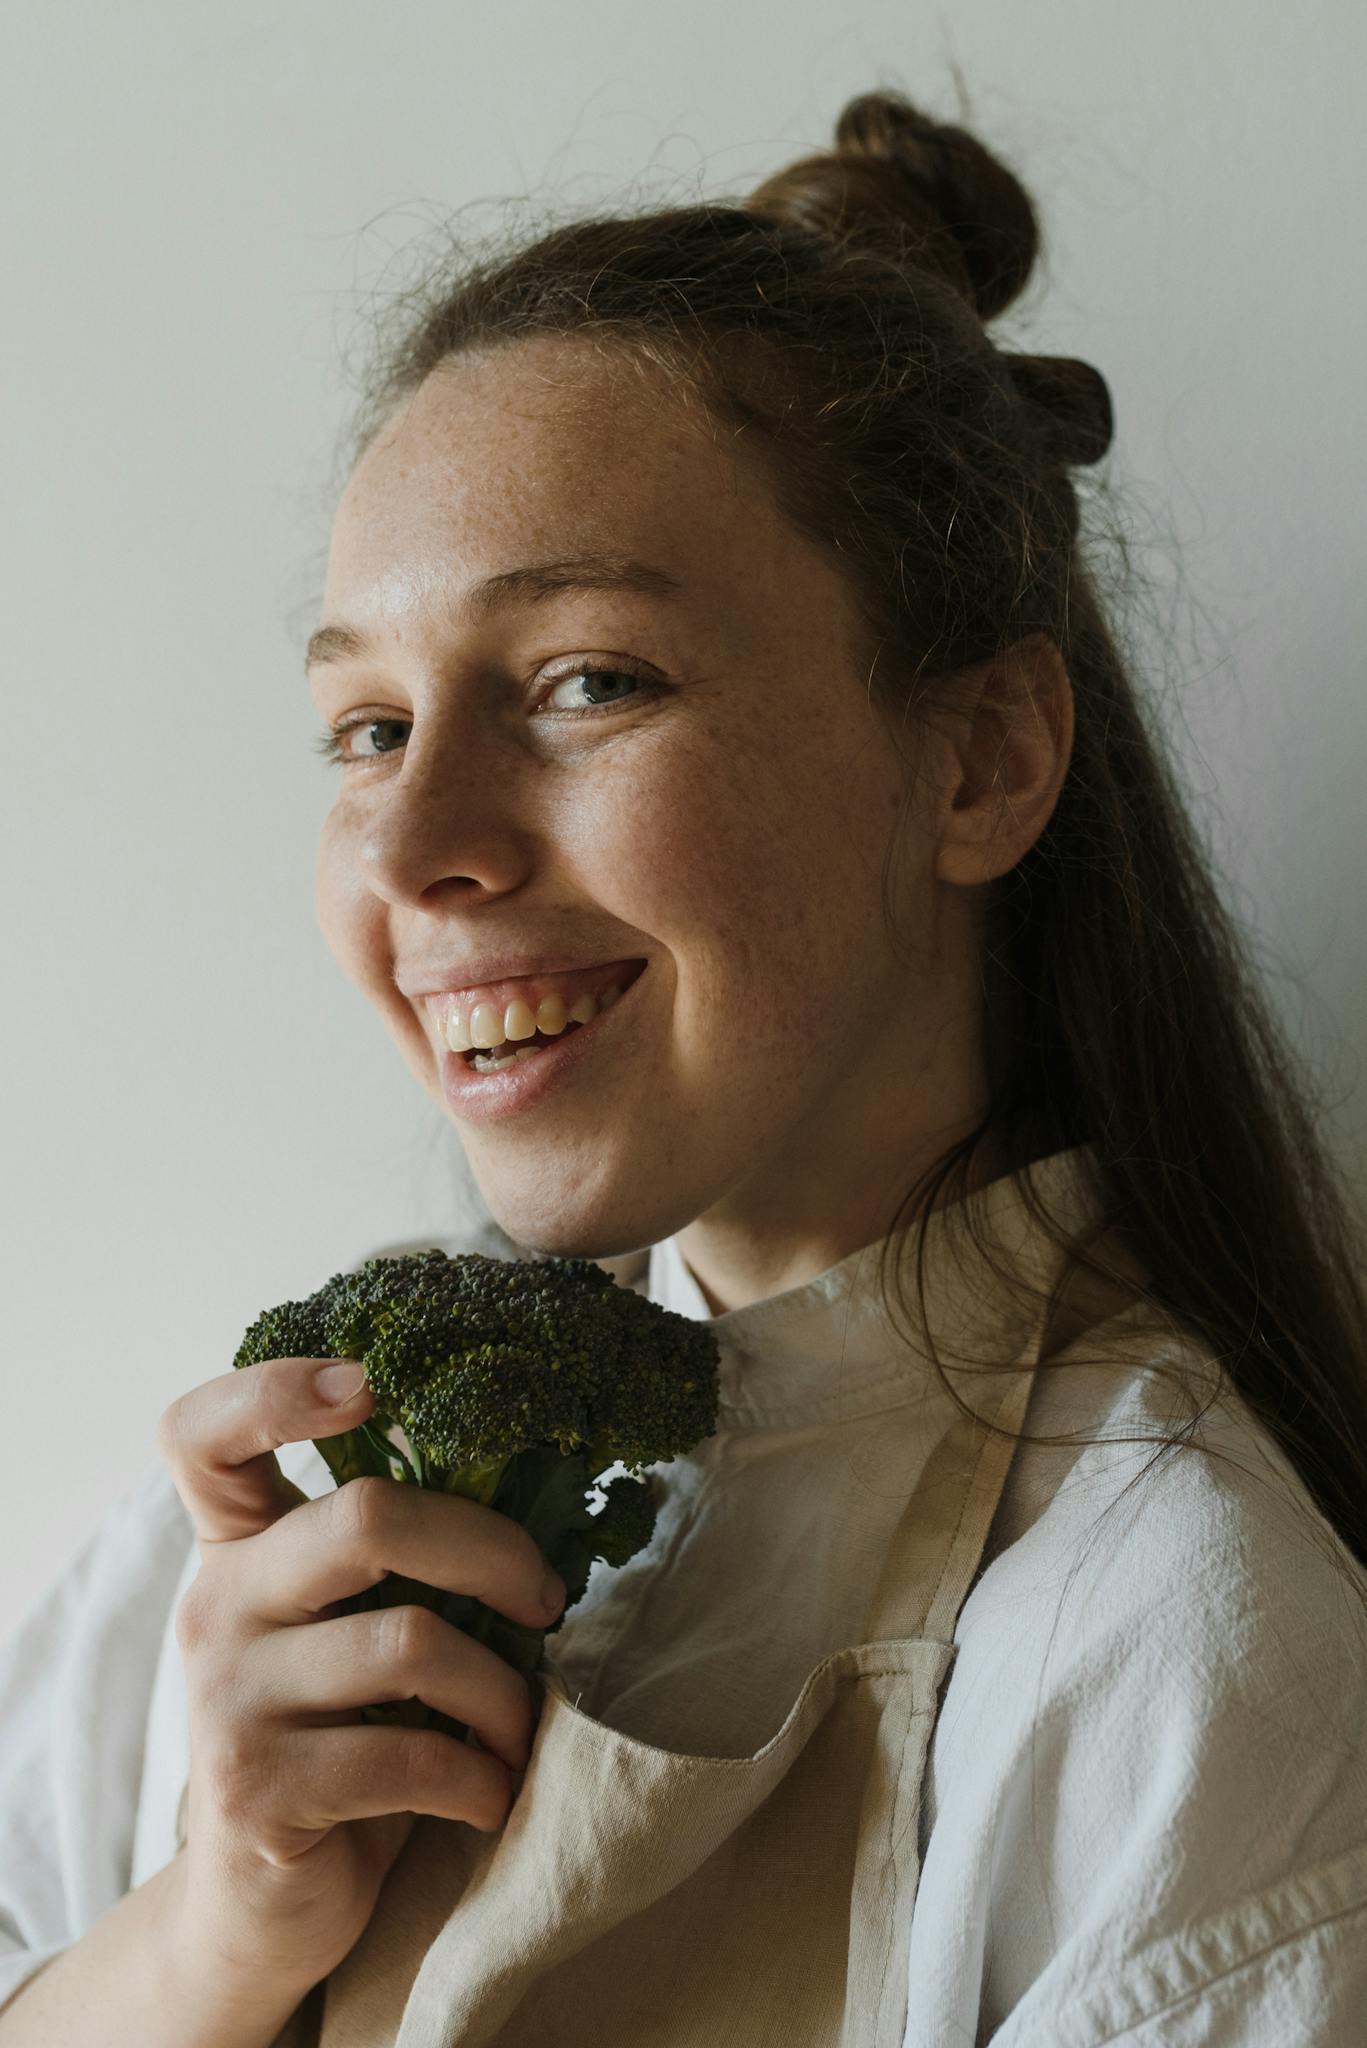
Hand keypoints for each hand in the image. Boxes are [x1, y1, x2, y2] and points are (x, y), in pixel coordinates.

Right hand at [154, 1355, 566, 1994]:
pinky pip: (409, 1755)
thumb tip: (545, 1488)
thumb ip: (398, 1559)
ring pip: (410, 1641)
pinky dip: (479, 1777)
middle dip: (491, 1548)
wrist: (265, 1904)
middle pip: (365, 1516)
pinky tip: (490, 1792)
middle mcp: (214, 1604)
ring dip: (503, 1691)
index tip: (372, 1387)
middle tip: (546, 1599)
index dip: (277, 1389)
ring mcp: (226, 1697)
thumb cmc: (342, 1736)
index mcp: (237, 1545)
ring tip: (520, 1727)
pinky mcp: (257, 1788)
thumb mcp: (352, 1627)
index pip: (202, 1432)